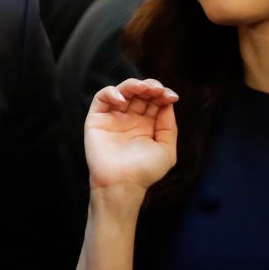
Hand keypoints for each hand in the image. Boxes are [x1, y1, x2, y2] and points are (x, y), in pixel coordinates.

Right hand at [83, 79, 178, 208]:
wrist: (122, 184)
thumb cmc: (145, 171)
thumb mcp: (167, 149)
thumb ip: (169, 126)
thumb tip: (167, 104)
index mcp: (147, 125)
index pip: (155, 101)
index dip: (163, 94)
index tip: (171, 97)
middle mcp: (130, 119)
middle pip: (140, 93)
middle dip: (150, 87)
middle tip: (156, 90)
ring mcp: (114, 118)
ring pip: (122, 91)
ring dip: (133, 85)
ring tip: (142, 88)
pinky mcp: (97, 119)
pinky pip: (102, 98)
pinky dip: (111, 93)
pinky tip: (122, 101)